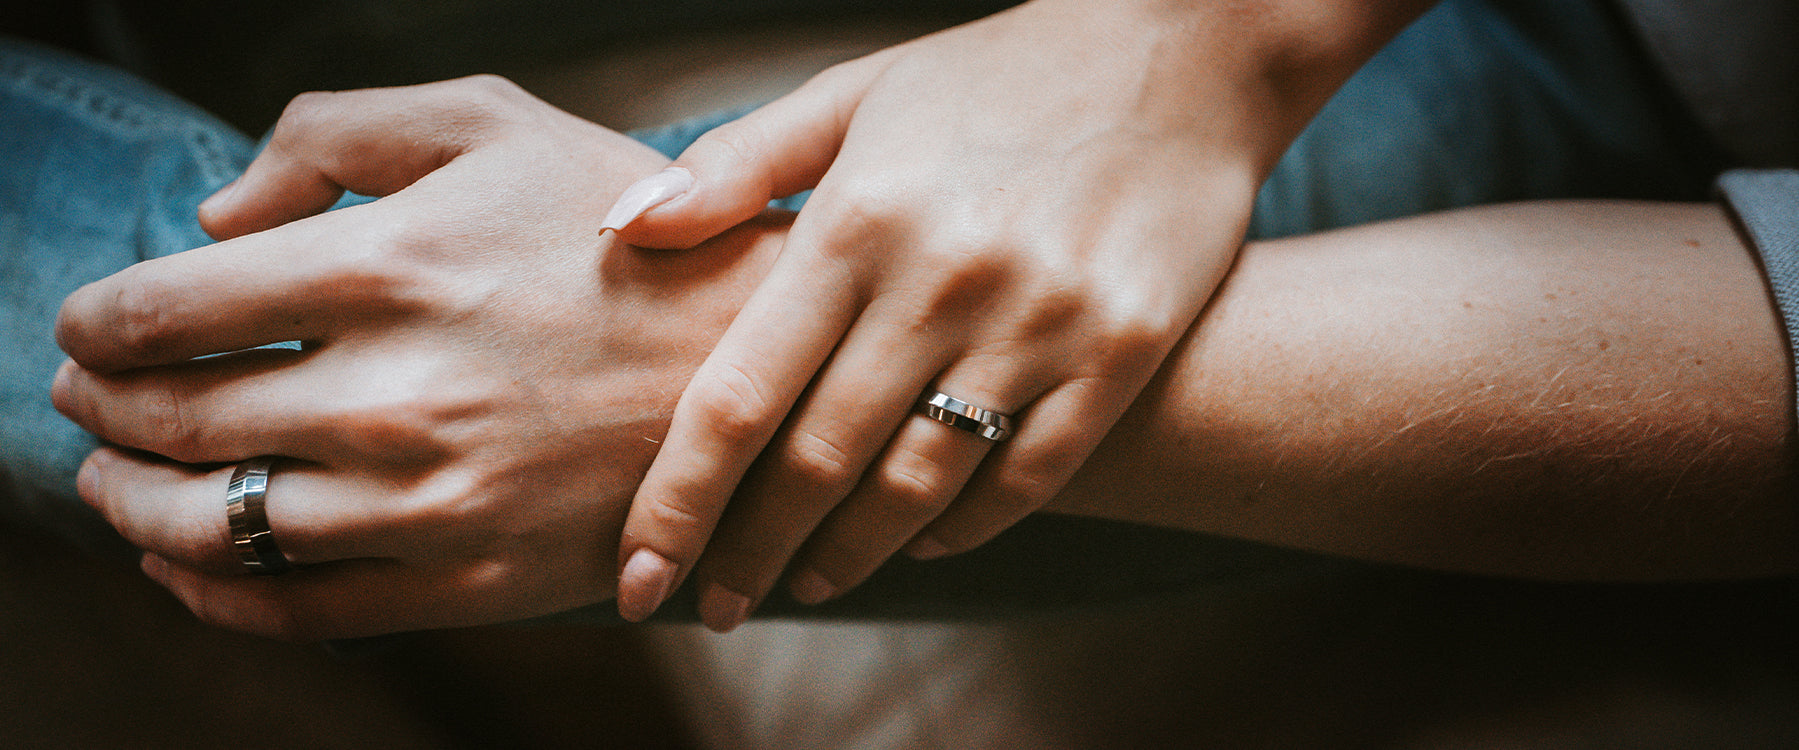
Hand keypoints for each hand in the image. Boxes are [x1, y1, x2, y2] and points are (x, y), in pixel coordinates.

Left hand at [52, 77, 777, 639]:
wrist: (765, 363)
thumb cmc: (629, 233)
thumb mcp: (495, 124)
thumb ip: (333, 132)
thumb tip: (214, 217)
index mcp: (390, 265)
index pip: (164, 311)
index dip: (94, 324)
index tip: (86, 330)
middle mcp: (397, 392)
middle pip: (173, 421)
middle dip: (100, 410)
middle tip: (85, 401)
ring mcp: (433, 502)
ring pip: (213, 527)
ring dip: (131, 505)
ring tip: (114, 482)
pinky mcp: (470, 583)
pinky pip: (295, 610)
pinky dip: (211, 594)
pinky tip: (186, 567)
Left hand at [606, 0, 1427, 629]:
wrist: (1181, 50)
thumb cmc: (996, 76)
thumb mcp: (856, 93)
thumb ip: (735, 167)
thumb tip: (621, 232)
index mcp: (857, 220)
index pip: (738, 396)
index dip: (678, 501)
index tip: (639, 575)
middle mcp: (943, 280)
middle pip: (819, 462)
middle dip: (751, 552)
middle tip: (714, 605)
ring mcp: (1041, 321)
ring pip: (921, 485)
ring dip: (852, 554)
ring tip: (808, 581)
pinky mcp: (1122, 350)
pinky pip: (1031, 476)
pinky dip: (966, 527)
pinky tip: (923, 542)